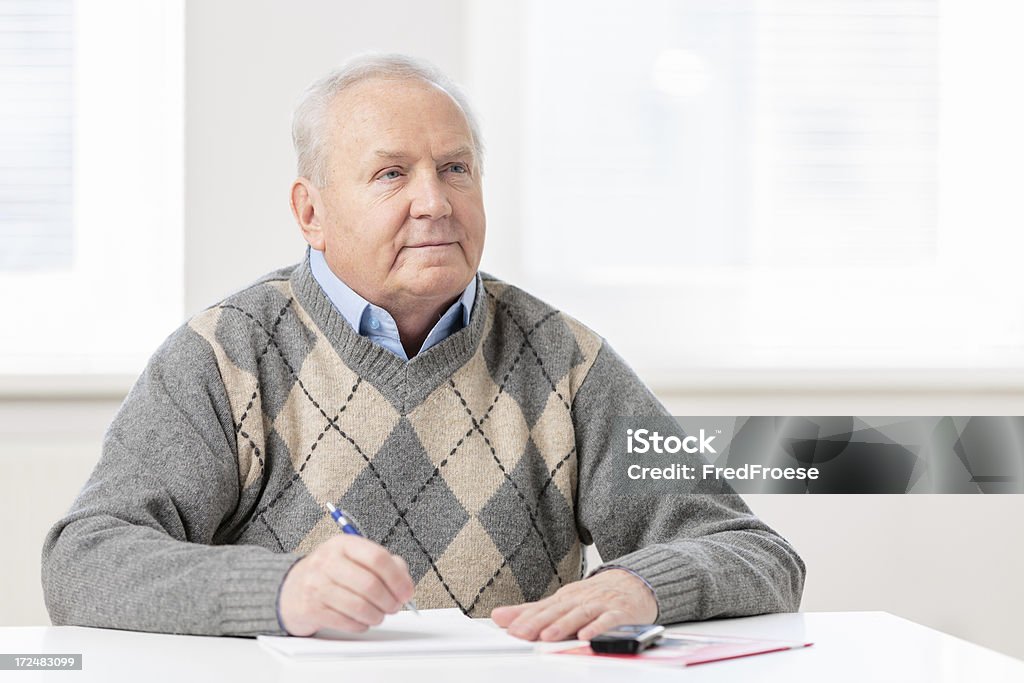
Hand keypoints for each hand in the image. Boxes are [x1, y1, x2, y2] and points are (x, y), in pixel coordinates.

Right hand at [277, 535, 414, 635]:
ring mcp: (317, 585)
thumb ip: (384, 565)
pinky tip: (362, 620)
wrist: (289, 589)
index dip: (398, 578)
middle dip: (390, 601)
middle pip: (370, 584)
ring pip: (359, 606)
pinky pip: (346, 622)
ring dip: (377, 615)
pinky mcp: (311, 608)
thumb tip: (404, 583)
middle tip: (395, 607)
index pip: (378, 558)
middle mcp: (328, 561)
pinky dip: (361, 624)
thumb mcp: (354, 558)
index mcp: (343, 544)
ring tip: (379, 615)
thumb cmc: (330, 574)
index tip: (407, 592)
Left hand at [491, 569, 657, 641]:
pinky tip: (587, 636)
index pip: (542, 608)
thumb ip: (531, 611)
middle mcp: (580, 599)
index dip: (525, 618)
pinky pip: (608, 621)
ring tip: (548, 636)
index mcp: (564, 598)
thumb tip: (499, 616)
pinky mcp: (619, 613)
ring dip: (563, 625)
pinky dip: (597, 628)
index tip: (509, 628)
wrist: (634, 583)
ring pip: (579, 614)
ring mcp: (600, 604)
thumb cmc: (594, 596)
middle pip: (557, 611)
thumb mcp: (561, 601)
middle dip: (538, 623)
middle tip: (522, 634)